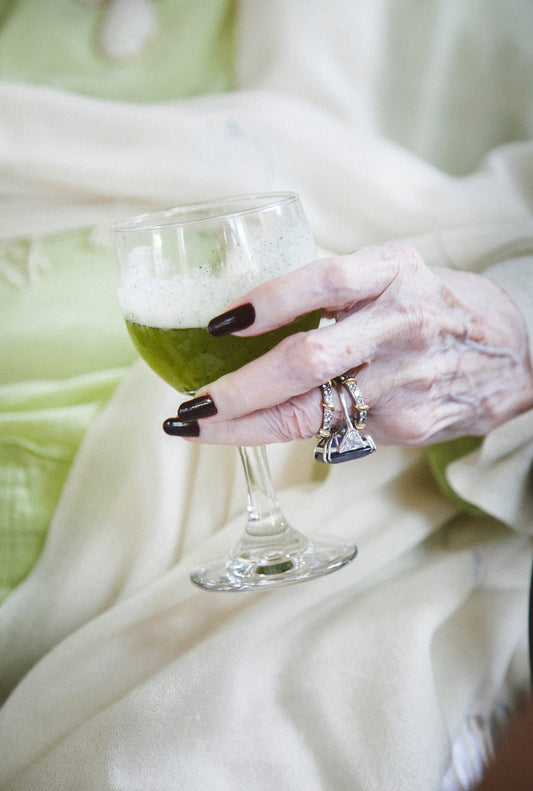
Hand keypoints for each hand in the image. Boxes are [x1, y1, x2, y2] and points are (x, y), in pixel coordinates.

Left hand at [168, 244, 532, 446]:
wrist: (517, 355)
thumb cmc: (440, 306)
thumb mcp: (397, 274)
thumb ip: (340, 288)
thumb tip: (251, 313)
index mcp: (395, 272)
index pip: (324, 281)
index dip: (268, 301)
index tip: (218, 323)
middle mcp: (402, 324)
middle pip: (308, 360)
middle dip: (238, 391)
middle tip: (189, 406)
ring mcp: (406, 381)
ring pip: (311, 413)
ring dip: (245, 426)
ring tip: (197, 427)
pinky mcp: (408, 425)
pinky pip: (334, 431)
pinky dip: (288, 432)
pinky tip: (257, 429)